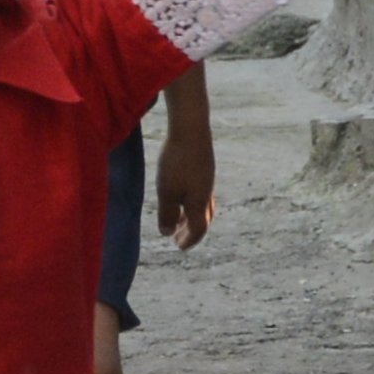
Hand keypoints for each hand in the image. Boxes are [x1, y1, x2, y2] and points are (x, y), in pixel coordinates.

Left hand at [153, 110, 215, 250]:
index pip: (199, 228)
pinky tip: (180, 192)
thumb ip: (167, 213)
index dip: (189, 239)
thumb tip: (166, 233)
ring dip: (190, 215)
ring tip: (177, 219)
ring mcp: (207, 177)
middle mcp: (207, 192)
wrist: (191, 127)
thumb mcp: (166, 191)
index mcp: (199, 202)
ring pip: (202, 204)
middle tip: (177, 237)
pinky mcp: (203, 165)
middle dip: (190, 230)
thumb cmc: (176, 161)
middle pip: (203, 218)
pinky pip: (200, 190)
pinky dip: (190, 200)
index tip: (179, 246)